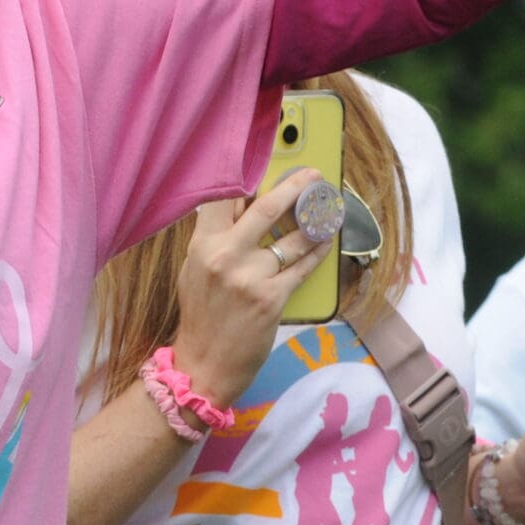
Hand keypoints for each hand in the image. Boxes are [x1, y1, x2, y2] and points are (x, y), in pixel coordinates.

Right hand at [170, 169, 334, 407]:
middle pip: (266, 208)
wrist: (204, 364)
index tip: (266, 160)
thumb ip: (215, 238)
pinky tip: (326, 241)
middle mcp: (225, 256)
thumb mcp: (195, 270)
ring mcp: (250, 277)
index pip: (223, 197)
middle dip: (295, 187)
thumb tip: (243, 206)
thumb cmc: (200, 315)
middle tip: (313, 176)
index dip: (246, 175)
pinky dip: (318, 252)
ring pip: (292, 237)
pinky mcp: (272, 298)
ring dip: (316, 220)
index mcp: (202, 245)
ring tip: (329, 209)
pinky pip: (302, 266)